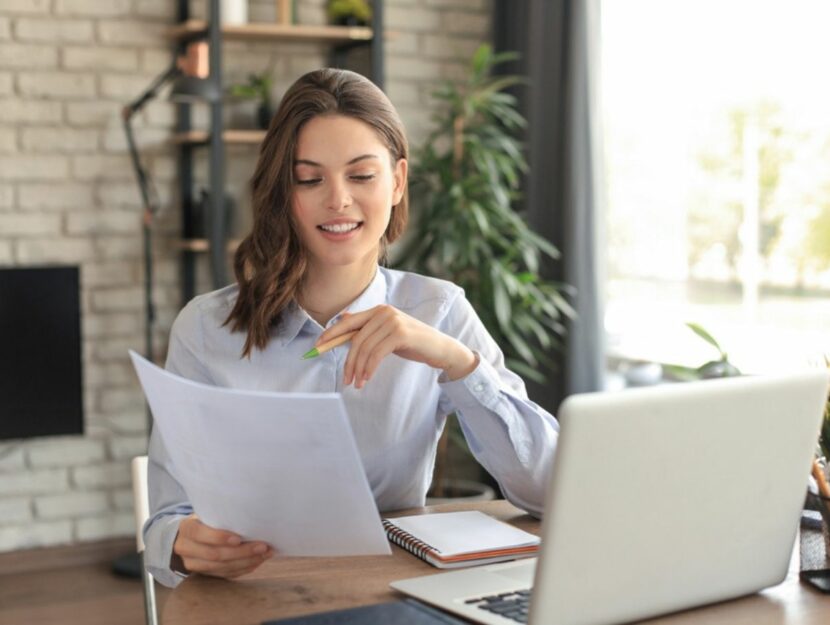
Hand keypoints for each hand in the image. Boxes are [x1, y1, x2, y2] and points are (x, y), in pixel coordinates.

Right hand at [172, 514, 272, 578]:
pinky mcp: (204, 574)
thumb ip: (220, 515)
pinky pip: (225, 574)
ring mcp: (194, 564)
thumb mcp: (206, 512)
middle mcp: (186, 549)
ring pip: (221, 568)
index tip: (239, 538)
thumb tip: (251, 513)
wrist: (185, 537)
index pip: (200, 534)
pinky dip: (243, 569)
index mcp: (187, 529)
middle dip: (241, 552)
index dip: (219, 537)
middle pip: (215, 555)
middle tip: (262, 546)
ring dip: (246, 562)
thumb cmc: (203, 519)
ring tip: (265, 554)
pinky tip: (257, 561)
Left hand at [316, 306, 477, 388]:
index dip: (331, 334)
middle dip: (347, 361)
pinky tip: (366, 379)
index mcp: (378, 310)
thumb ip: (368, 330)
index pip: (348, 322)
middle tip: (344, 379)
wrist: (441, 349)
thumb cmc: (413, 343)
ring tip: (357, 383)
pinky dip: (368, 369)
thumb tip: (343, 321)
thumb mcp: (387, 336)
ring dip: (358, 369)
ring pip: (364, 348)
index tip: (317, 347)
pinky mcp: (400, 333)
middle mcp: (384, 311)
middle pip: (355, 338)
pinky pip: (376, 354)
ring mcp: (393, 321)